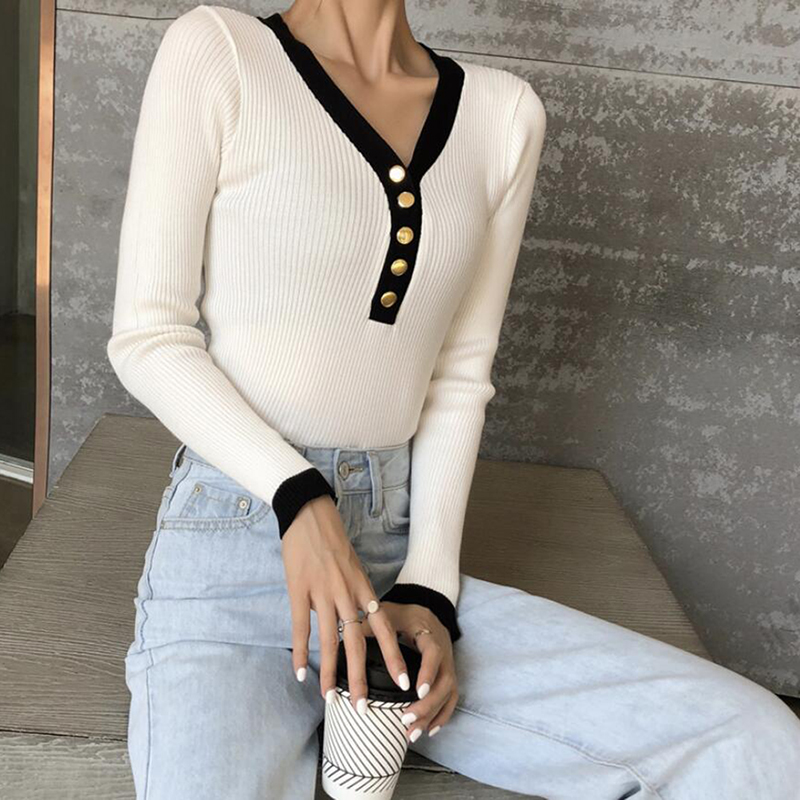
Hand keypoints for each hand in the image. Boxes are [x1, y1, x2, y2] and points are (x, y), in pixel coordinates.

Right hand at [281, 495, 410, 712]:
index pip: (382, 628)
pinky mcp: (299, 590)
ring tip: (330, 697)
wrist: (308, 513)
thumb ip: (356, 592)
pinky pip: (301, 627)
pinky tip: (300, 673)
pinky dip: (301, 652)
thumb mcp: (352, 565)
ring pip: (330, 641)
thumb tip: (358, 617)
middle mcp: (346, 593)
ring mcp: (322, 592)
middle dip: (362, 677)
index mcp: (362, 587)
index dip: (393, 656)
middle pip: (358, 642)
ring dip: (330, 672)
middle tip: (364, 707)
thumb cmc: (331, 539)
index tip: (402, 682)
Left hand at [362, 601, 458, 741]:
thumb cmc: (399, 614)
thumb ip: (367, 628)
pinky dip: (442, 715)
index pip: (433, 652)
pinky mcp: (449, 673)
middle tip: (406, 720)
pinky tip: (429, 730)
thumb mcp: (383, 614)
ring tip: (412, 733)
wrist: (422, 611)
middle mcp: (443, 647)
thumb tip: (344, 646)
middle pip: (445, 679)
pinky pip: (451, 697)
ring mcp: (449, 661)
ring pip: (449, 692)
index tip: (415, 692)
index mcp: (427, 629)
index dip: (427, 672)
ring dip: (432, 714)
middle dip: (427, 704)